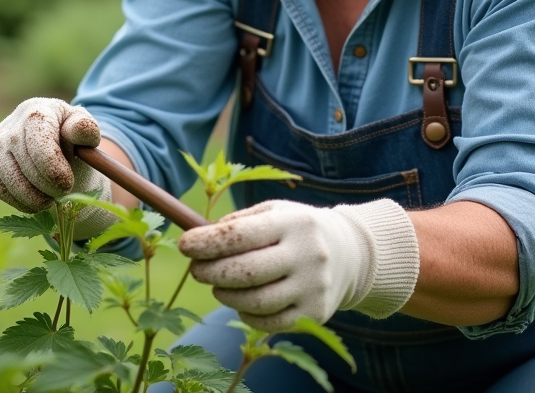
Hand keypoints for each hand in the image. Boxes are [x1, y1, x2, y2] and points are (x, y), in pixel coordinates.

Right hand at [0, 97, 115, 238]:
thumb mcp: (85, 132)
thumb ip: (85, 129)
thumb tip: (77, 130)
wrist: (54, 147)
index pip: (37, 138)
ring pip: (8, 177)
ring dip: (32, 197)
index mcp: (37, 110)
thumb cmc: (72, 140)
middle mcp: (11, 124)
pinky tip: (36, 203)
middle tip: (63, 194)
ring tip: (51, 200)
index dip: (51, 166)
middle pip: (23, 159)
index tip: (67, 183)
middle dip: (45, 184)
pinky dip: (18, 201)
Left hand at [178, 198, 418, 330]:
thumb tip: (199, 237)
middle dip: (211, 272)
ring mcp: (313, 287)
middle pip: (246, 271)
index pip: (242, 234)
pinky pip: (270, 322)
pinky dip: (247, 314)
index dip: (208, 242)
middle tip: (196, 269)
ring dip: (226, 296)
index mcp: (293, 222)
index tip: (184, 245)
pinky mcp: (316, 313)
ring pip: (256, 301)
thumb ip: (239, 222)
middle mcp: (307, 254)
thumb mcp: (274, 211)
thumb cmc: (296, 229)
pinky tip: (240, 302)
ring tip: (217, 286)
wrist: (350, 253)